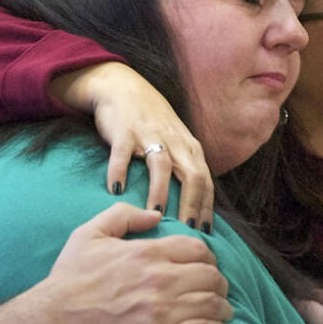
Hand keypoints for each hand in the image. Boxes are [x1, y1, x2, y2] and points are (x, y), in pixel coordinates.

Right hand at [33, 202, 231, 323]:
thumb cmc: (67, 281)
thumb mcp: (88, 235)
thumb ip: (122, 215)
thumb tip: (154, 215)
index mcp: (146, 253)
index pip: (199, 250)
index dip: (208, 258)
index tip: (206, 267)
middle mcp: (160, 279)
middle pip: (212, 276)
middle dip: (219, 283)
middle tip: (216, 291)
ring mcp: (163, 312)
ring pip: (214, 304)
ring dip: (222, 307)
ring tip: (221, 312)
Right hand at [50, 62, 213, 227]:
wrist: (122, 87)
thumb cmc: (151, 123)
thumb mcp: (177, 143)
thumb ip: (186, 171)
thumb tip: (195, 210)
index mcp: (189, 148)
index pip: (206, 182)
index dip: (206, 208)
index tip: (205, 235)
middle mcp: (174, 142)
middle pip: (191, 175)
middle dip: (191, 205)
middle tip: (187, 232)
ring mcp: (149, 134)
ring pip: (161, 165)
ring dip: (159, 191)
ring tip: (155, 216)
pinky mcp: (124, 130)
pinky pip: (122, 153)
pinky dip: (119, 171)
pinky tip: (116, 191)